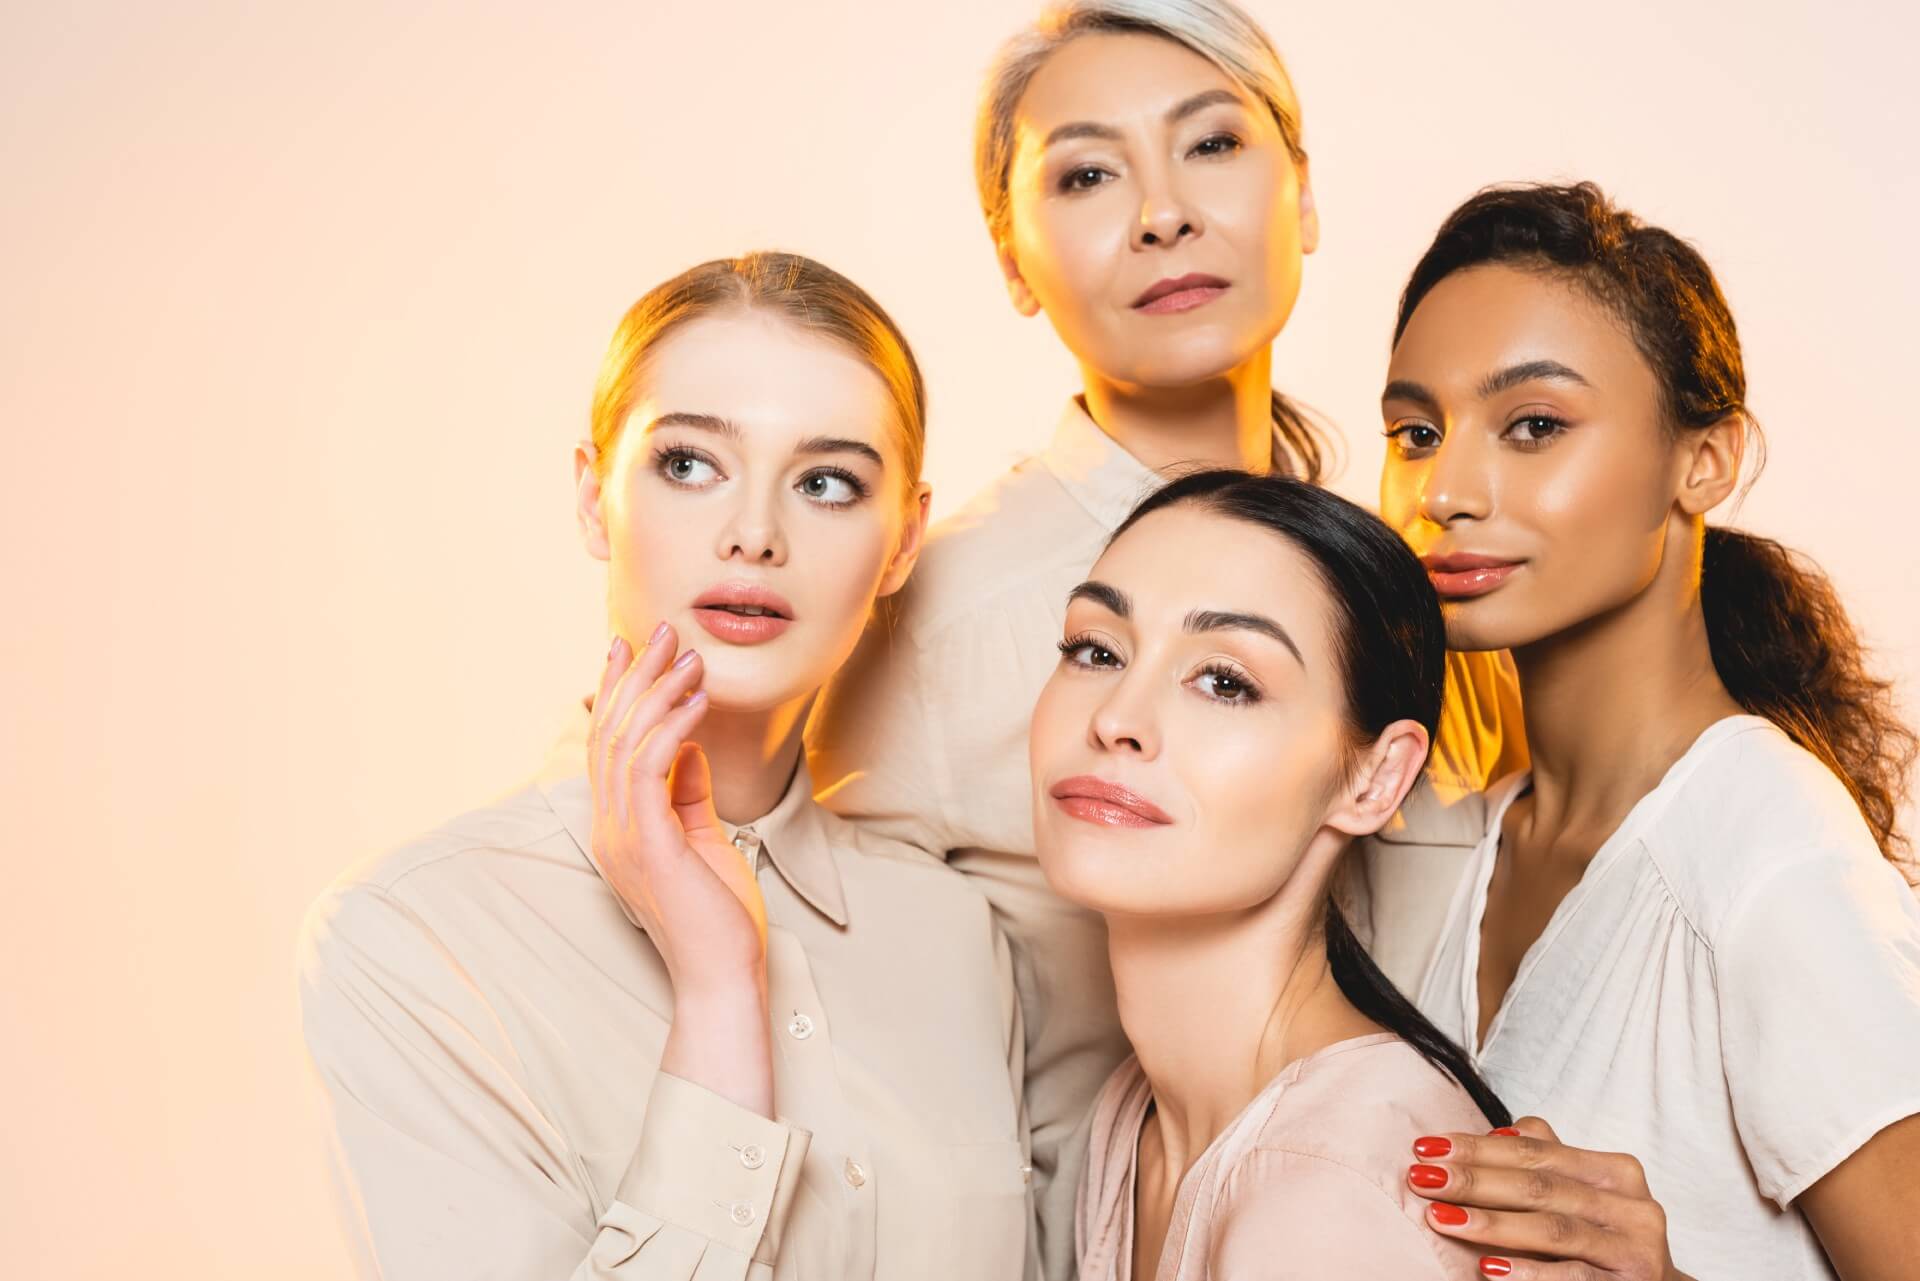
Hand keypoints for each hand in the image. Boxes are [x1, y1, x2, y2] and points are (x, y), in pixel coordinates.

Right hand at [589, 625, 767, 987]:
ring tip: (688, 655)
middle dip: (635, 675)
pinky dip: (671, 727)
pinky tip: (696, 701)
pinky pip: (648, 768)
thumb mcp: (702, 840)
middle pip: (610, 733)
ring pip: (626, 743)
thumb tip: (687, 749)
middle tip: (659, 630)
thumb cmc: (718, 917)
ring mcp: (622, 837)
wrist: (724, 976)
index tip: (631, 647)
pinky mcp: (647, 844)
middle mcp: (608, 828)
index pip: (607, 745)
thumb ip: (687, 795)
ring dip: (658, 691)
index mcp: (617, 827)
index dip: (617, 692)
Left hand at [1407, 1117, 1691, 1279]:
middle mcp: (1631, 1206)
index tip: (1426, 1147)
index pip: (1535, 1152)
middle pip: (1539, 1186)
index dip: (1477, 1148)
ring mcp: (1632, 1249)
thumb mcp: (1583, 1193)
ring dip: (1491, 1224)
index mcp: (1616, 1172)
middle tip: (1422, 1178)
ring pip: (1552, 1229)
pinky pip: (1572, 1277)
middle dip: (1474, 1181)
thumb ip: (1547, 1158)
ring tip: (1442, 1217)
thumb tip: (1495, 1131)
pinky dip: (1529, 1272)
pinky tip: (1489, 1268)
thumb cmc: (1605, 1238)